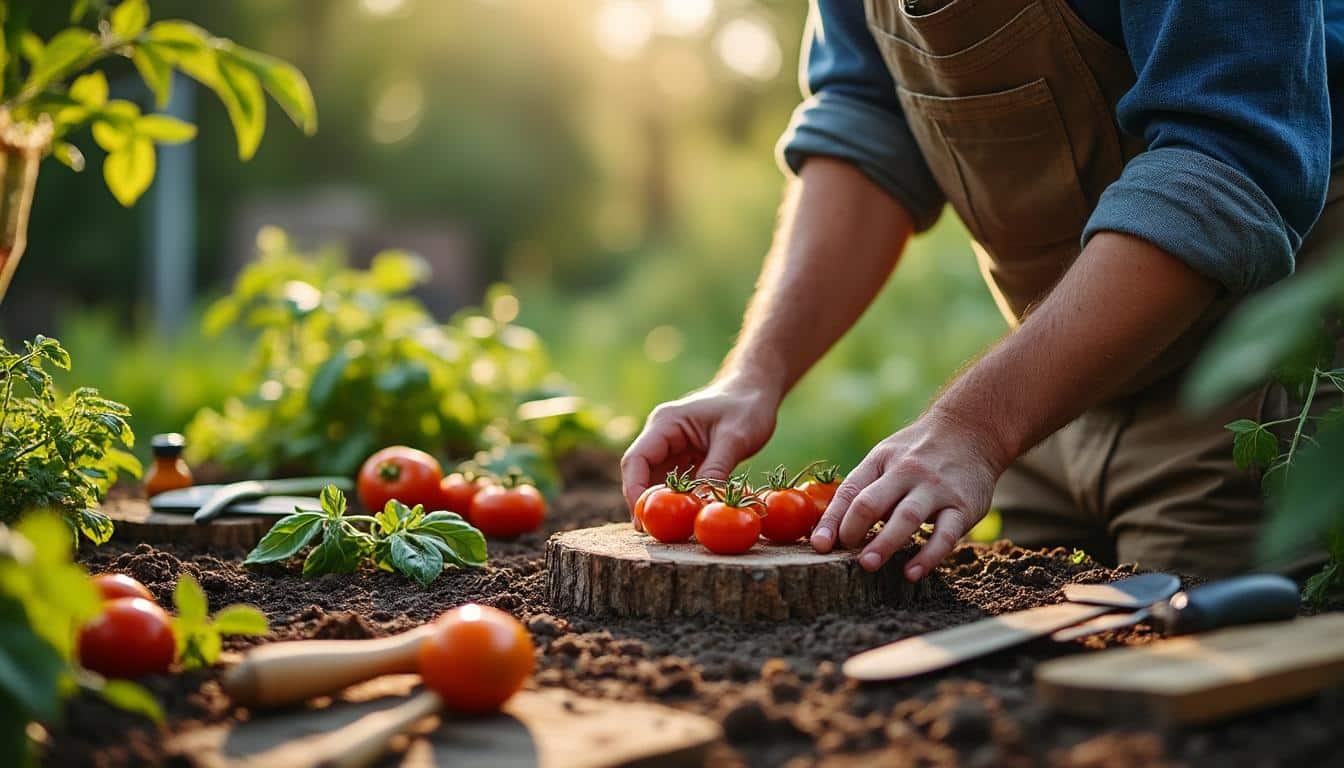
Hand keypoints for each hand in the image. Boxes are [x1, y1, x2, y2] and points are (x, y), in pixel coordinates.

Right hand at [621, 377, 780, 525]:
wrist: (756, 392)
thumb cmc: (746, 407)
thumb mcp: (735, 438)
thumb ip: (716, 470)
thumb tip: (701, 504)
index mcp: (665, 423)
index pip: (636, 460)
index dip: (634, 490)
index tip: (642, 518)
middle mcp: (662, 435)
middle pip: (641, 473)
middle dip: (645, 503)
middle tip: (653, 533)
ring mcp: (672, 447)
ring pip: (656, 481)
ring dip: (662, 504)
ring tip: (668, 532)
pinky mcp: (685, 458)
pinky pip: (675, 483)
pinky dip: (679, 500)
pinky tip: (687, 519)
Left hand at [810, 409, 1009, 580]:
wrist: (971, 430)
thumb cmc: (918, 452)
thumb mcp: (887, 457)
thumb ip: (866, 488)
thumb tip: (835, 529)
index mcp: (881, 461)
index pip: (849, 491)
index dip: (832, 520)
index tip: (819, 546)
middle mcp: (906, 472)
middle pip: (872, 502)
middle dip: (853, 530)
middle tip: (841, 556)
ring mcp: (935, 489)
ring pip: (906, 517)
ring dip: (885, 543)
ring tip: (868, 565)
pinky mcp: (963, 506)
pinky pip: (945, 534)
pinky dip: (928, 556)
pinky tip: (912, 573)